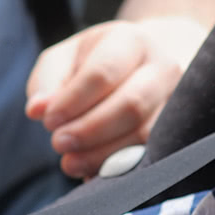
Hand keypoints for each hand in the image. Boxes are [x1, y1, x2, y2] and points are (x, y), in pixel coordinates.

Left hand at [26, 19, 203, 177]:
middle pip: (131, 105)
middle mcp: (161, 68)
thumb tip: (37, 110)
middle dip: (89, 130)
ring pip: (145, 135)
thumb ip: (47, 82)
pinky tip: (91, 172)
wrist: (140, 67)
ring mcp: (175, 101)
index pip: (103, 72)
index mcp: (130, 42)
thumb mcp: (64, 60)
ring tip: (69, 162)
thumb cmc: (92, 63)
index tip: (47, 121)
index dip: (73, 101)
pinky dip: (118, 168)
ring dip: (102, 155)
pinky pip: (151, 156)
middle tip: (58, 143)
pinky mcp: (177, 131)